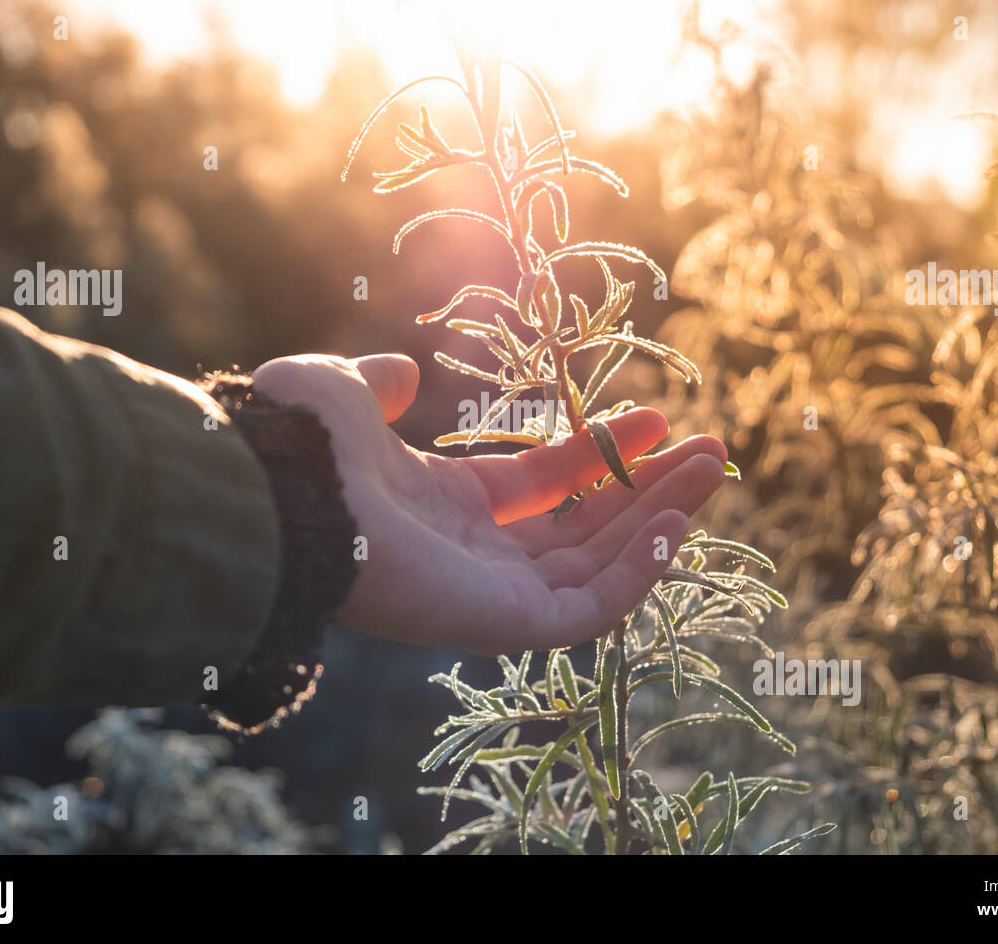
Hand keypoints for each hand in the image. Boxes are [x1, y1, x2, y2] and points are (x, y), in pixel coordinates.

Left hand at [252, 353, 729, 653]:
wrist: (283, 494)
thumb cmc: (304, 444)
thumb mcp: (346, 395)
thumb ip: (378, 385)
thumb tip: (399, 372)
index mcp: (446, 504)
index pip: (544, 487)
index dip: (600, 455)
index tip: (656, 420)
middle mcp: (475, 554)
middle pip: (585, 530)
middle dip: (650, 490)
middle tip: (712, 452)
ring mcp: (492, 593)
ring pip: (600, 568)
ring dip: (661, 522)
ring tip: (714, 472)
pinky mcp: (505, 624)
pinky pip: (590, 610)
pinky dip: (638, 575)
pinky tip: (675, 525)